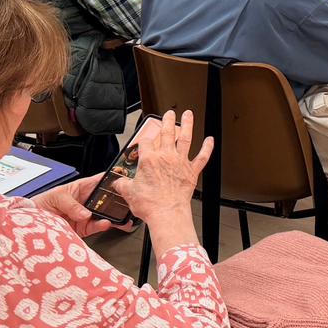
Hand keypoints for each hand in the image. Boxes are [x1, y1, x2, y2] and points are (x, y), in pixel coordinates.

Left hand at [34, 173, 129, 237]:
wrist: (30, 224)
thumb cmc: (41, 204)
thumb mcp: (56, 197)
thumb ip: (71, 204)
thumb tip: (85, 213)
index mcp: (82, 188)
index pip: (101, 180)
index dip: (113, 179)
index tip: (123, 180)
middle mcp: (87, 201)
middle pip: (107, 199)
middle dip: (118, 200)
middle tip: (126, 201)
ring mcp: (86, 215)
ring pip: (105, 214)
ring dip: (114, 215)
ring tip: (120, 216)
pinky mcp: (83, 229)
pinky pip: (96, 227)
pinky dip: (103, 226)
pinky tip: (106, 223)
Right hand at [111, 110, 212, 230]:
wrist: (167, 213)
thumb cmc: (150, 204)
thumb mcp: (129, 193)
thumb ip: (122, 184)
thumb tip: (118, 183)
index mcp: (149, 160)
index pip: (146, 142)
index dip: (144, 138)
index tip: (145, 137)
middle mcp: (166, 157)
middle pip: (167, 133)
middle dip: (167, 122)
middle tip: (169, 113)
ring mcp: (180, 163)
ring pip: (185, 139)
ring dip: (187, 125)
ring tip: (188, 115)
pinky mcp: (192, 171)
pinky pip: (202, 157)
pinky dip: (207, 148)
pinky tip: (210, 140)